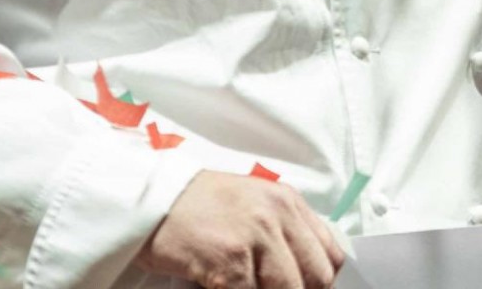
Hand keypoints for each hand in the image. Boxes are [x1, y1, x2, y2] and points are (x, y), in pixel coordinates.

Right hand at [133, 170, 344, 288]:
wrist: (151, 202)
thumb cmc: (199, 208)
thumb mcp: (254, 206)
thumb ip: (284, 232)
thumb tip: (308, 275)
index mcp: (289, 202)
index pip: (331, 254)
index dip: (322, 283)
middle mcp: (278, 216)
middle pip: (316, 277)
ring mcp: (255, 237)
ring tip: (248, 287)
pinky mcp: (230, 260)